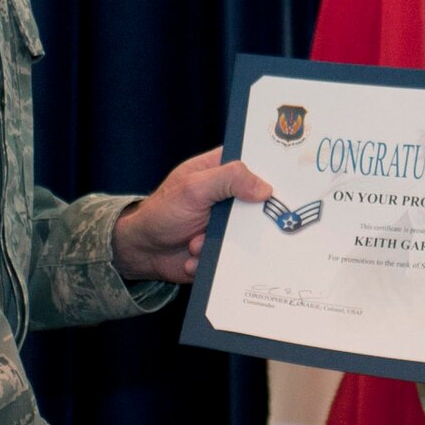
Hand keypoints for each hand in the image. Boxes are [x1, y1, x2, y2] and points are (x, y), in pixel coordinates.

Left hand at [112, 148, 270, 283]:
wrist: (142, 251)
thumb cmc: (162, 211)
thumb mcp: (194, 188)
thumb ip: (229, 180)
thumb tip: (265, 188)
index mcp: (223, 170)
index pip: (258, 165)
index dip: (273, 174)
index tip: (283, 189)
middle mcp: (230, 196)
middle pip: (261, 204)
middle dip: (251, 220)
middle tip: (234, 225)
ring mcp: (229, 223)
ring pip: (250, 235)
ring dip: (223, 243)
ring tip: (196, 242)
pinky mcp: (225, 248)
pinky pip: (235, 256)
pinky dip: (212, 259)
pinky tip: (192, 256)